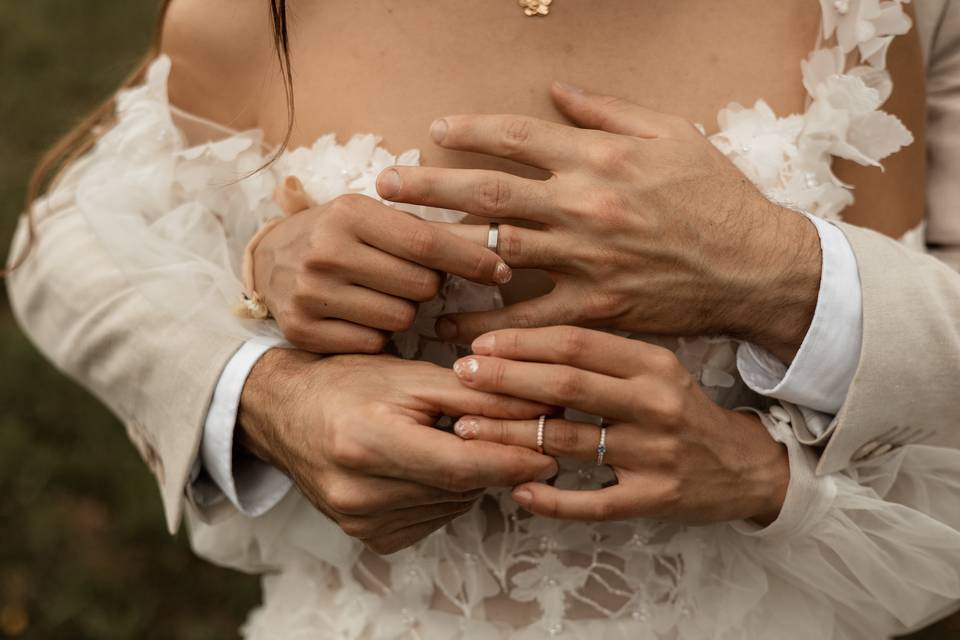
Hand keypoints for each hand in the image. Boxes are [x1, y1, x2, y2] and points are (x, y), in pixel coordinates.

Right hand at [238, 348, 557, 553]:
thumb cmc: (349, 382)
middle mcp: (358, 492)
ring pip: (452, 505)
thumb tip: (540, 411)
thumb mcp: (412, 376)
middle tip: (517, 435)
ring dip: (470, 478)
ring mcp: (360, 521)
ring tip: (456, 440)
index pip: (462, 465)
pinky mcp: (367, 537)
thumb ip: (476, 396)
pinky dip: (445, 494)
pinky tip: (429, 465)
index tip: (549, 449)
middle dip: (496, 462)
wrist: (286, 412)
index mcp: (366, 444)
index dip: (513, 459)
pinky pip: (432, 519)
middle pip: (461, 488)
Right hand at [254, 178, 512, 353]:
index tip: (502, 270)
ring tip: (384, 296)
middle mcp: (326, 251)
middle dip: (431, 286)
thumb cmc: (340, 234)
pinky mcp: (302, 330)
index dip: (472, 260)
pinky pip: (372, 344)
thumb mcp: (372, 214)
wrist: (268, 259)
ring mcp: (310, 294)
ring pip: (400, 320)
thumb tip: (491, 257)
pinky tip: (362, 317)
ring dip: (405, 312)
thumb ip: (422, 230)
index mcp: (349, 213)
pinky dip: (378, 335)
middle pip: (420, 286)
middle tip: (414, 279)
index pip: (428, 243)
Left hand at [377, 83, 819, 362]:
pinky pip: (529, 317)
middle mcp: (586, 205)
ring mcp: (587, 258)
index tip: (433, 131)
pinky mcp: (596, 306)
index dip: (469, 131)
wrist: (754, 265)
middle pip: (489, 191)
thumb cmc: (715, 195)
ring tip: (399, 251)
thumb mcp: (671, 134)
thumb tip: (554, 90)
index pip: (517, 135)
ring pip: (497, 250)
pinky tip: (450, 327)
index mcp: (601, 157)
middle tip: (384, 185)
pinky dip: (487, 323)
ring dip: (443, 250)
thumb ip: (607, 111)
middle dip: (429, 186)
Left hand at [448, 326, 788, 525]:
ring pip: (568, 441)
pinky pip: (592, 503)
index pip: (579, 343)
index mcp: (653, 364)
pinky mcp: (656, 499)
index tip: (481, 344)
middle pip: (567, 385)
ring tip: (467, 428)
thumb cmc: (683, 411)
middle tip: (461, 375)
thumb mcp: (654, 370)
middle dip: (506, 378)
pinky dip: (551, 499)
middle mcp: (656, 404)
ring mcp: (655, 454)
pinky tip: (517, 490)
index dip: (524, 342)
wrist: (744, 466)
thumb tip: (526, 341)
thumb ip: (602, 356)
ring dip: (510, 435)